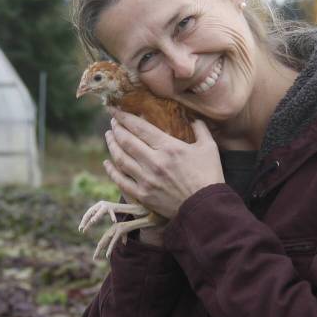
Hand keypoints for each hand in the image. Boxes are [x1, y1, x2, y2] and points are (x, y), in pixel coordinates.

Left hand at [103, 108, 223, 219]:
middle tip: (112, 121)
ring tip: (109, 136)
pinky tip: (107, 163)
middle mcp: (154, 162)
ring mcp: (146, 179)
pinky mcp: (143, 195)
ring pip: (121, 159)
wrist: (206, 207)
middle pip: (127, 141)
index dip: (125, 116)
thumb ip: (200, 129)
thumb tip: (192, 117)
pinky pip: (121, 181)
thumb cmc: (209, 176)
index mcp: (169, 147)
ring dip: (112, 146)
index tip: (115, 109)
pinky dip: (112, 171)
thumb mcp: (209, 148)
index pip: (140, 127)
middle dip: (117, 128)